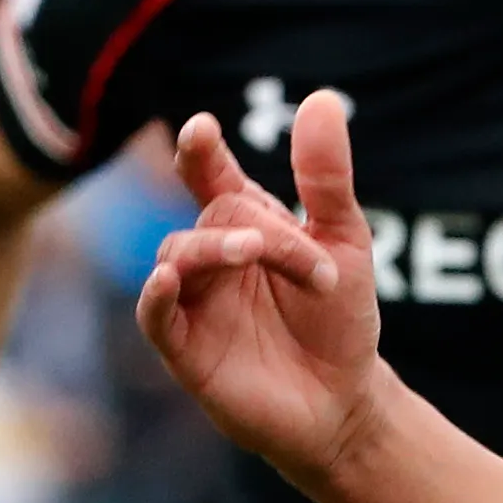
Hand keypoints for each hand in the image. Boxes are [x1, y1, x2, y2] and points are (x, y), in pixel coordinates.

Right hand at [141, 90, 384, 475]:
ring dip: (215, 249)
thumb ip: (326, 178)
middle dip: (266, 233)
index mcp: (246, 225)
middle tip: (318, 267)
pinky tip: (168, 279)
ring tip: (252, 253)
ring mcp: (193, 301)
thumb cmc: (339, 322)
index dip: (201, 152)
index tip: (200, 130)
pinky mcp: (185, 348)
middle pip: (217, 216)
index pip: (211, 175)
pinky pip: (155, 314)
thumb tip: (323, 99)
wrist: (347, 403)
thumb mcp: (346, 242)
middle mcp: (212, 258)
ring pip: (179, 254)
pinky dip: (157, 294)